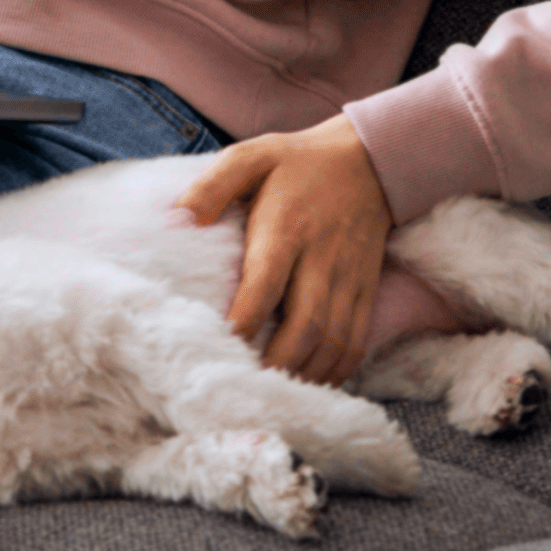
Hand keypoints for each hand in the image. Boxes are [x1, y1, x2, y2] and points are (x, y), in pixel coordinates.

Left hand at [180, 113, 393, 386]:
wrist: (370, 159)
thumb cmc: (297, 162)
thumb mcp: (251, 157)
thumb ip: (213, 185)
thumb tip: (180, 219)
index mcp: (287, 227)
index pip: (267, 281)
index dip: (246, 318)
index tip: (223, 344)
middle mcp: (321, 258)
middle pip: (305, 324)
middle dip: (276, 363)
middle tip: (244, 385)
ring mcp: (348, 279)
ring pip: (333, 341)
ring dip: (305, 375)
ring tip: (272, 394)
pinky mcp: (366, 290)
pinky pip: (356, 341)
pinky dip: (335, 370)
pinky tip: (309, 384)